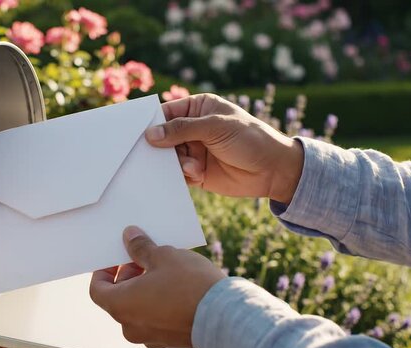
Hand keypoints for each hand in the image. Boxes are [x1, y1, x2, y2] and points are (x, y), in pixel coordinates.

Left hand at [89, 226, 224, 347]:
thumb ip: (140, 247)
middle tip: (144, 257)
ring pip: (138, 309)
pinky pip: (156, 318)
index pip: (98, 289)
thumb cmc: (190, 285)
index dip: (104, 271)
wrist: (225, 316)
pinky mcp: (170, 340)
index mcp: (121, 306)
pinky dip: (159, 302)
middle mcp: (131, 326)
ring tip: (163, 269)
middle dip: (129, 275)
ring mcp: (151, 337)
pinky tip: (176, 286)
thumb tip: (130, 237)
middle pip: (119, 298)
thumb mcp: (163, 256)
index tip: (116, 257)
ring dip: (145, 288)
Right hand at [146, 93, 303, 204]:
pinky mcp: (195, 172)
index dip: (150, 123)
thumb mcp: (215, 127)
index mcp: (197, 108)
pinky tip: (195, 175)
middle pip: (162, 137)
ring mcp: (193, 150)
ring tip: (194, 167)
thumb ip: (181, 130)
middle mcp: (191, 129)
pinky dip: (180, 176)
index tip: (136, 133)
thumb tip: (150, 135)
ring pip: (167, 157)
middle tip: (154, 155)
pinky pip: (177, 174)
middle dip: (158, 147)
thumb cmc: (249, 139)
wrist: (273, 170)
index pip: (165, 113)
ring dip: (176, 163)